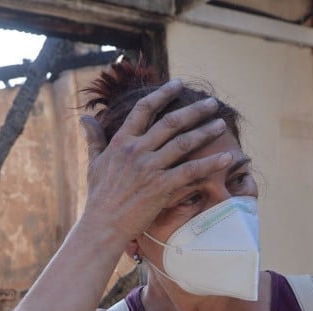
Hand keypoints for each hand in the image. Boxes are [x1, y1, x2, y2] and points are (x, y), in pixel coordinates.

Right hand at [78, 79, 232, 246]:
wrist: (102, 225)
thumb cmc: (98, 196)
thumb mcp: (93, 162)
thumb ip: (94, 138)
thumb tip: (85, 118)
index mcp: (121, 142)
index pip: (143, 109)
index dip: (162, 94)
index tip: (177, 84)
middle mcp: (136, 151)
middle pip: (170, 122)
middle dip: (194, 111)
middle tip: (212, 103)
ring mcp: (149, 168)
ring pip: (183, 143)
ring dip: (205, 132)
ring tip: (221, 124)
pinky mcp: (161, 186)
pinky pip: (190, 171)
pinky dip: (210, 163)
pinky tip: (226, 157)